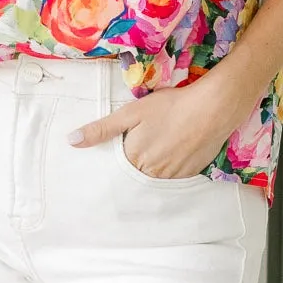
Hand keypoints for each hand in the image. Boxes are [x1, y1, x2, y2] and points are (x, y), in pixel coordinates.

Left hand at [68, 70, 250, 179]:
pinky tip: (180, 146)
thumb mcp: (131, 113)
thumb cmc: (170, 107)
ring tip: (167, 138)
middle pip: (138, 171)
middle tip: (153, 135)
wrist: (212, 109)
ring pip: (157, 174)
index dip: (125, 149)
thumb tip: (71, 141)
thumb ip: (101, 129)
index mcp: (134, 158)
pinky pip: (175, 174)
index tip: (132, 138)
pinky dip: (174, 163)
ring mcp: (172, 176)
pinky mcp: (191, 174)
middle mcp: (151, 173)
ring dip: (157, 162)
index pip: (120, 164)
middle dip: (140, 157)